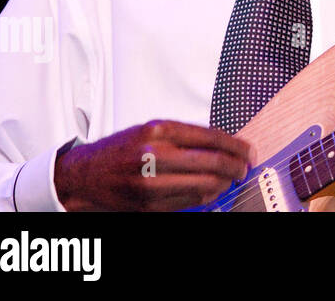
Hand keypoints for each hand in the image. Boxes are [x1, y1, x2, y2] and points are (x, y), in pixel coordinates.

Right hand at [54, 120, 251, 210]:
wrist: (85, 174)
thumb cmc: (121, 149)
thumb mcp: (153, 129)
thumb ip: (188, 135)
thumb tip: (226, 143)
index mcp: (158, 131)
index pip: (211, 138)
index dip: (237, 146)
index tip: (249, 150)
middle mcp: (154, 156)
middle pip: (212, 163)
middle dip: (236, 166)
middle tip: (246, 167)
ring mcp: (151, 184)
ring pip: (204, 186)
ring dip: (224, 183)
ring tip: (231, 179)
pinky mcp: (148, 205)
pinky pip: (189, 202)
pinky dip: (206, 196)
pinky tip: (212, 190)